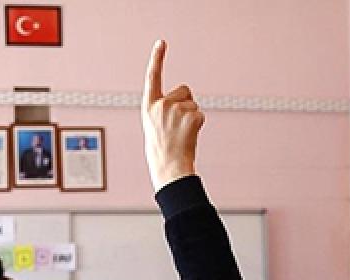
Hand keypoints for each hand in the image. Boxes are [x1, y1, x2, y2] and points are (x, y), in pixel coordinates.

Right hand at [141, 40, 203, 190]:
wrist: (169, 167)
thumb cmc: (162, 150)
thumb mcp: (154, 125)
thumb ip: (163, 109)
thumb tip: (184, 99)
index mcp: (149, 106)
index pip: (152, 77)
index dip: (157, 58)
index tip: (161, 42)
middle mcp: (161, 104)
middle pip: (184, 91)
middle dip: (185, 104)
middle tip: (176, 127)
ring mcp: (176, 110)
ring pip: (193, 104)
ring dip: (191, 117)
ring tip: (181, 135)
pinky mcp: (191, 117)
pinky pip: (200, 114)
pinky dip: (198, 125)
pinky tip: (188, 137)